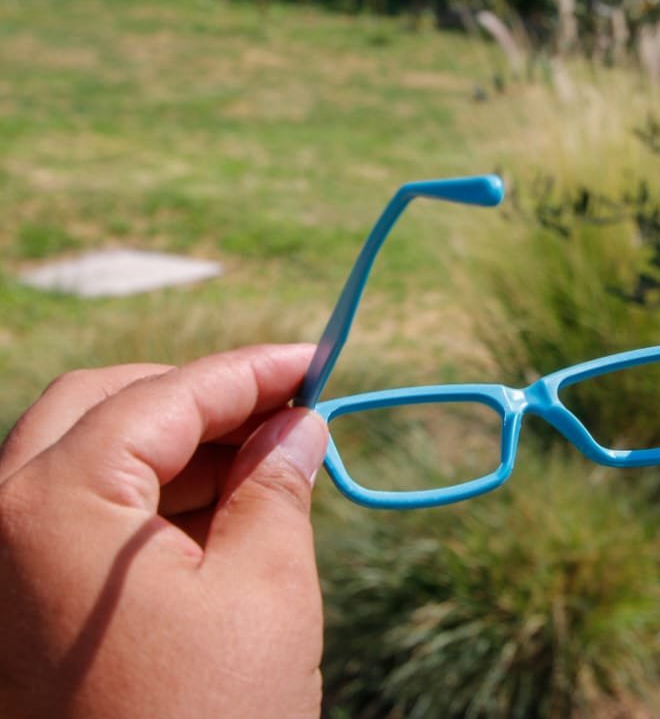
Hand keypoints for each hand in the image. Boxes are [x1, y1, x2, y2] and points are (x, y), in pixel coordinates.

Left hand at [0, 344, 328, 718]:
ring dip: (173, 449)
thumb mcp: (268, 592)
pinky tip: (216, 515)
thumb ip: (278, 487)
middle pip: (100, 407)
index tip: (314, 363)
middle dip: (198, 397)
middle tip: (285, 410)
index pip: (163, 396)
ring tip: (266, 464)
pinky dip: (142, 503)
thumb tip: (298, 426)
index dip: (249, 371)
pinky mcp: (10, 613)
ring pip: (80, 461)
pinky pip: (70, 521)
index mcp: (53, 504)